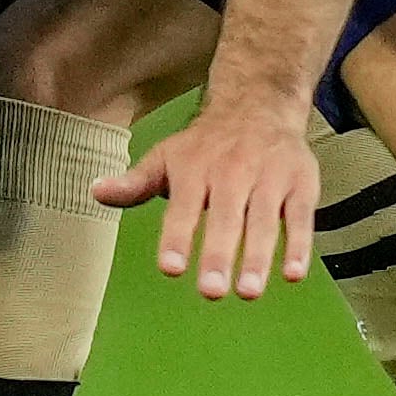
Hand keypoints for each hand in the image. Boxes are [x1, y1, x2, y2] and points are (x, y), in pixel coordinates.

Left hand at [95, 95, 319, 300]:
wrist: (259, 104)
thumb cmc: (206, 144)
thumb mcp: (166, 157)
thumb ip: (134, 183)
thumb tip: (95, 191)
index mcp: (194, 168)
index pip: (182, 207)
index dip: (176, 238)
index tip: (171, 268)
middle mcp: (231, 171)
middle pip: (225, 216)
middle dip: (218, 254)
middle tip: (211, 291)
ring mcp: (268, 176)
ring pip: (263, 219)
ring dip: (257, 257)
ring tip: (248, 292)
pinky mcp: (300, 182)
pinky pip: (300, 215)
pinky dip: (298, 244)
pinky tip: (293, 273)